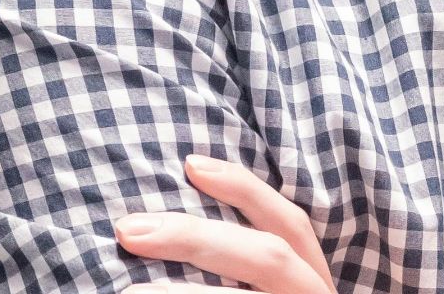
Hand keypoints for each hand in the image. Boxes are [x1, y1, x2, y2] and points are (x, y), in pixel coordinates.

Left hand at [115, 152, 336, 293]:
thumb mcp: (265, 284)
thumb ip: (238, 259)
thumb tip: (162, 223)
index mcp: (312, 276)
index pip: (290, 223)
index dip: (245, 189)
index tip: (191, 164)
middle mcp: (313, 293)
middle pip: (269, 255)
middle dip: (196, 239)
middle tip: (130, 229)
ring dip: (186, 293)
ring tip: (130, 289)